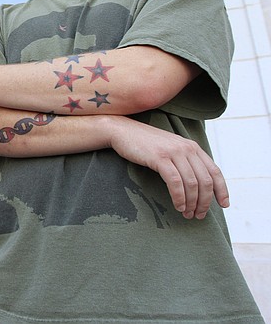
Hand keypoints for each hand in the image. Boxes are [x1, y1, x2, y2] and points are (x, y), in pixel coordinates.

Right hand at [108, 116, 228, 219]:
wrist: (122, 131)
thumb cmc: (145, 144)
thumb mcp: (170, 149)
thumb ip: (184, 160)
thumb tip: (197, 183)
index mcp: (192, 147)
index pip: (215, 171)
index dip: (221, 190)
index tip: (223, 205)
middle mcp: (187, 148)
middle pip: (205, 181)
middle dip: (204, 202)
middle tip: (198, 215)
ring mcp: (173, 152)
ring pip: (192, 183)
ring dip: (192, 203)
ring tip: (187, 213)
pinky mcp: (160, 157)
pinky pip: (175, 182)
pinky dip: (179, 197)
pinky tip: (178, 205)